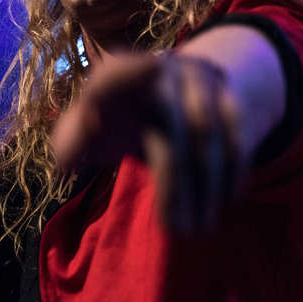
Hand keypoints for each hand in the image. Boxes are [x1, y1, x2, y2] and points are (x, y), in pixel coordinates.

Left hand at [51, 52, 236, 230]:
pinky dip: (232, 171)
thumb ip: (70, 146)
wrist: (167, 90)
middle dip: (176, 186)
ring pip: (207, 135)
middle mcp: (159, 72)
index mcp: (116, 76)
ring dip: (206, 187)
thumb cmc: (114, 120)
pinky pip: (236, 133)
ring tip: (198, 228)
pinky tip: (224, 201)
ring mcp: (197, 80)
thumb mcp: (85, 131)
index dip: (123, 78)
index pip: (114, 74)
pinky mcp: (226, 93)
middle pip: (171, 130)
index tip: (125, 93)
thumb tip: (67, 163)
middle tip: (177, 230)